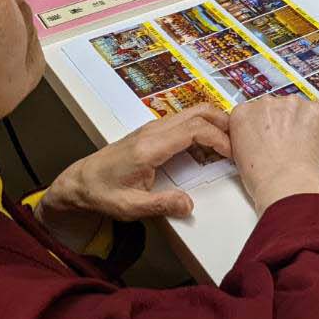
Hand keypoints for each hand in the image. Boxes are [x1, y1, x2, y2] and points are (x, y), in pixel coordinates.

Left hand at [38, 105, 231, 246]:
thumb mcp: (130, 207)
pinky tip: (206, 149)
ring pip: (194, 111)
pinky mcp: (153, 130)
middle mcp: (154, 130)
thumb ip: (161, 205)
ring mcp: (154, 126)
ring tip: (227, 146)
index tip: (232, 155)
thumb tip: (189, 205)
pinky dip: (203, 127)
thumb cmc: (103, 193)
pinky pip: (186, 120)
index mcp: (151, 147)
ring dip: (215, 123)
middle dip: (225, 123)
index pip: (195, 129)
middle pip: (200, 111)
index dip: (219, 139)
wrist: (79, 182)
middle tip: (239, 142)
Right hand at [229, 95, 318, 213]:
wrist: (286, 184)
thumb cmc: (263, 177)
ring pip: (302, 108)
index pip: (256, 110)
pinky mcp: (316, 110)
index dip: (266, 123)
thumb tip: (258, 135)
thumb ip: (247, 135)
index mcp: (244, 113)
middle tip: (288, 142)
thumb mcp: (239, 154)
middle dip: (285, 121)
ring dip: (304, 122)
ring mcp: (293, 105)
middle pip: (279, 106)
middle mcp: (267, 103)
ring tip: (303, 145)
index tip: (271, 132)